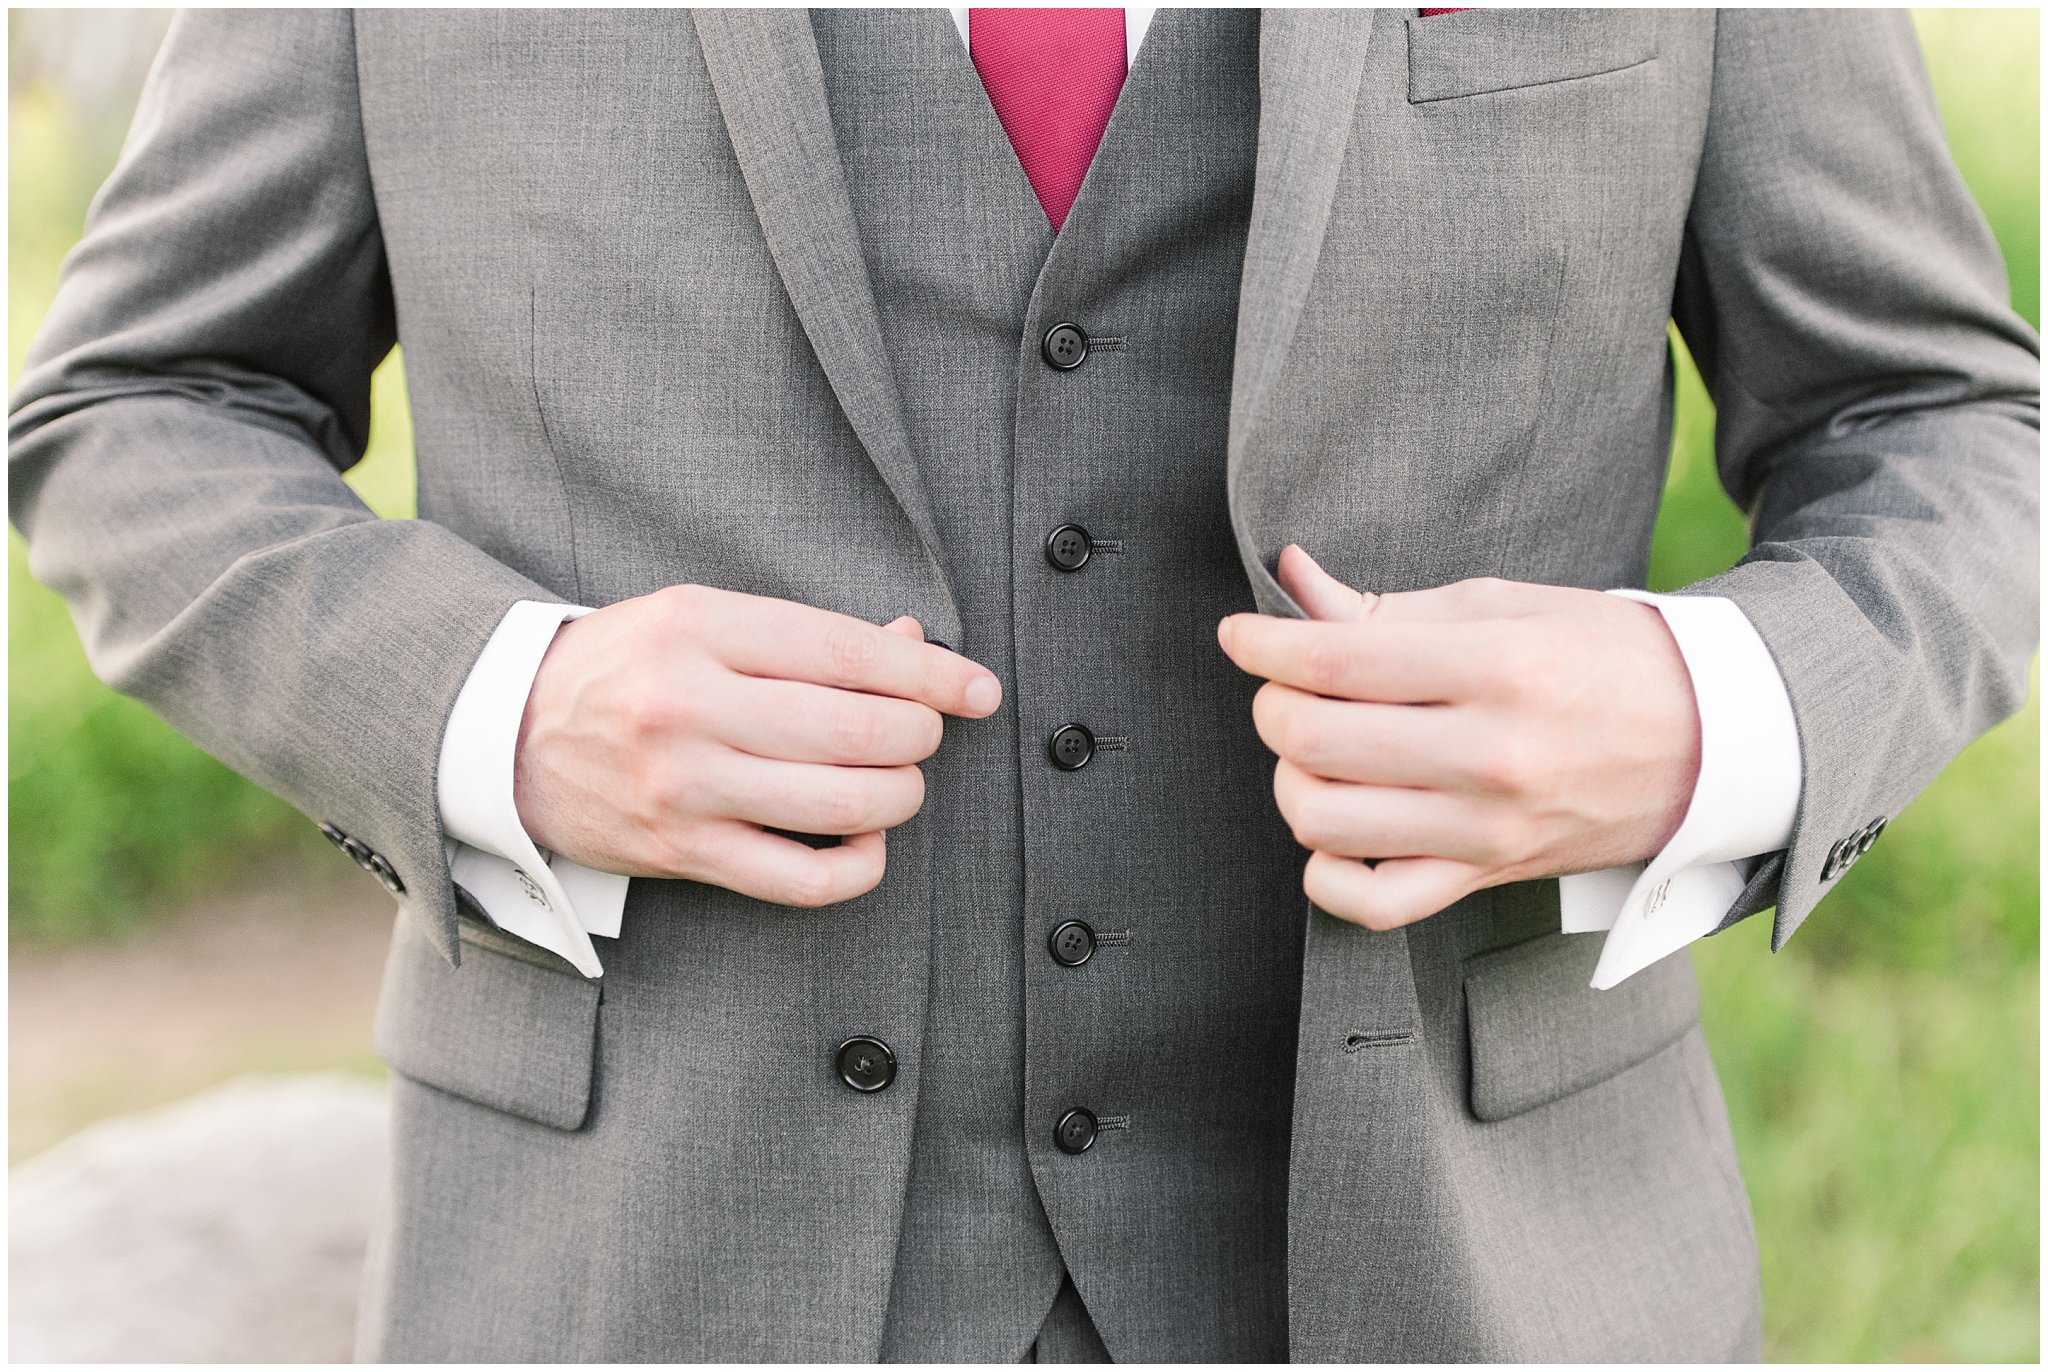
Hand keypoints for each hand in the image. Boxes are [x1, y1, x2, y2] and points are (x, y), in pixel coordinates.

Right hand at [513, 584, 1001, 905]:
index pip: (847, 651)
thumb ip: (803, 635)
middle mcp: (688, 706)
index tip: (979, 689)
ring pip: (844, 805)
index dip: (931, 675)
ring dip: (902, 795)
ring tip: (899, 781)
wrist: (505, 735)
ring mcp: (683, 787)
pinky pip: (805, 879)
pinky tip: (867, 841)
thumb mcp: (699, 618)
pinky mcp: (681, 855)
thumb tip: (912, 645)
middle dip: (921, 736)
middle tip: (926, 734)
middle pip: (859, 731)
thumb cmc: (626, 667)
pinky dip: (861, 865)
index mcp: (697, 627)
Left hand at [1217, 546, 1700, 930]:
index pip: (1336, 661)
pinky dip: (1327, 872)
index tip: (1238, 634)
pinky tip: (1332, 827)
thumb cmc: (1606, 656)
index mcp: (1497, 668)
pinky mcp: (1488, 878)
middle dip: (1271, 705)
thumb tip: (1294, 582)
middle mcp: (1489, 755)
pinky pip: (1375, 903)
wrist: (1715, 740)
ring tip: (1310, 750)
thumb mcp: (1507, 605)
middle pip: (1315, 739)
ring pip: (1325, 821)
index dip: (1264, 645)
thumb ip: (1390, 606)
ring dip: (1289, 779)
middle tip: (1280, 685)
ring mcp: (1486, 828)